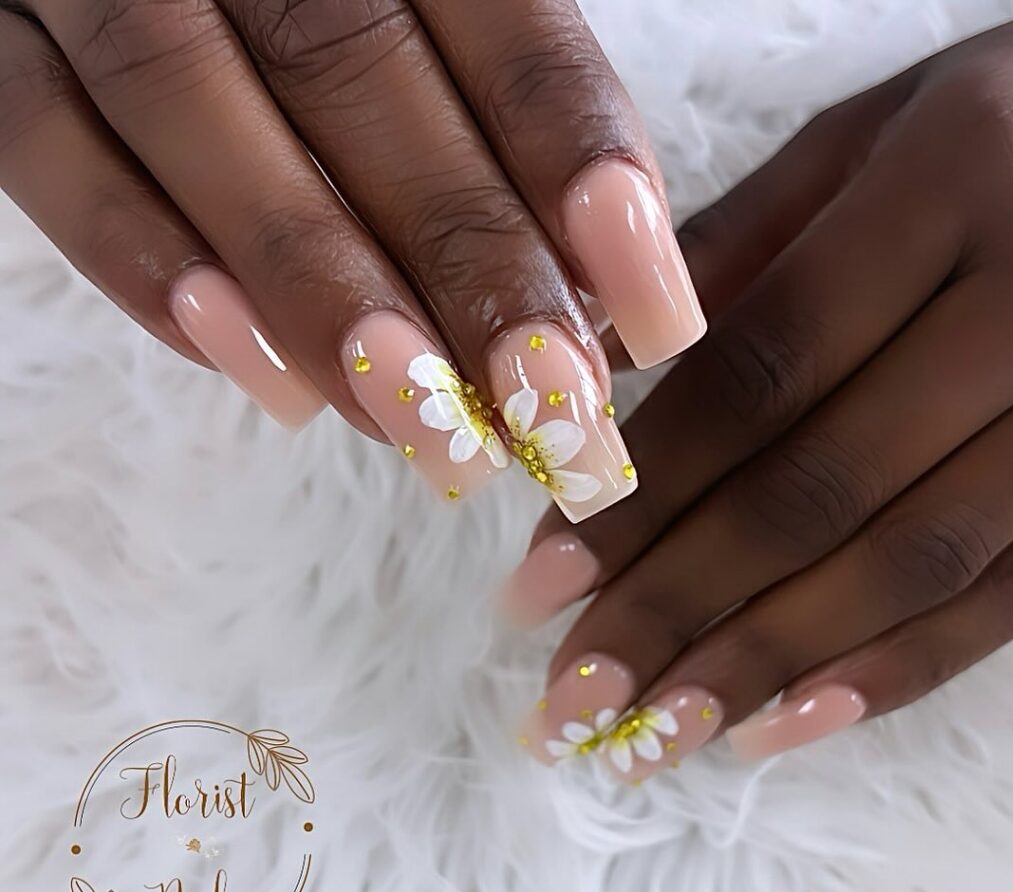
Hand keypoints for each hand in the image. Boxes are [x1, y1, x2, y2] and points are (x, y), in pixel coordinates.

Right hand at [0, 0, 704, 519]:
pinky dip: (140, 260)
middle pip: (361, 83)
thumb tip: (583, 295)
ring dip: (320, 292)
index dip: (584, 180)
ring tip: (424, 431)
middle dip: (467, 268)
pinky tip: (252, 373)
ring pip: (197, 115)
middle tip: (550, 421)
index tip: (655, 329)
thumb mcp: (423, 3)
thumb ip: (494, 107)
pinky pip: (44, 145)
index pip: (505, 33)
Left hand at [505, 20, 1012, 777]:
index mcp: (950, 185)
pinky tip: (780, 725)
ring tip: (648, 738)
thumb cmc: (992, 131)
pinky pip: (1003, 602)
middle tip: (568, 699)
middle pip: (815, 490)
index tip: (539, 582)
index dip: (642, 490)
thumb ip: (727, 248)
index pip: (758, 373)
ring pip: (906, 566)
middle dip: (674, 608)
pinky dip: (889, 674)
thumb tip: (580, 363)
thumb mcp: (862, 142)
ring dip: (761, 665)